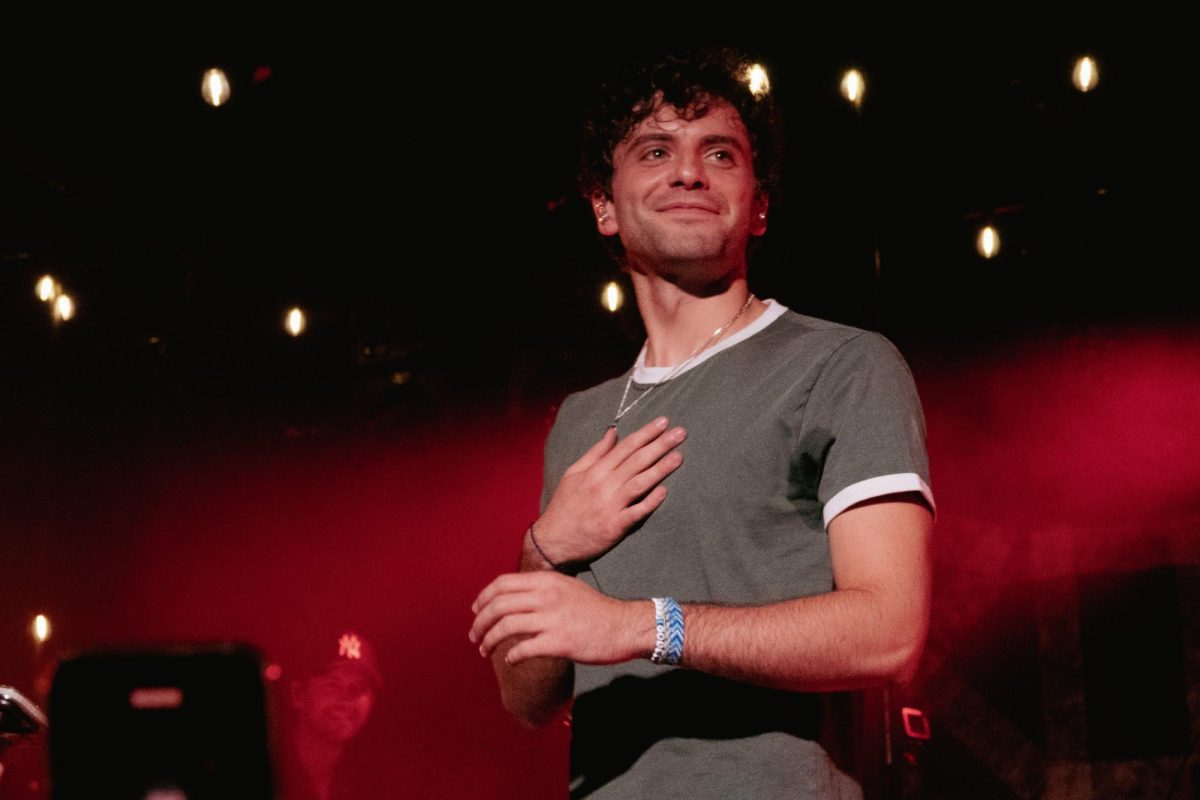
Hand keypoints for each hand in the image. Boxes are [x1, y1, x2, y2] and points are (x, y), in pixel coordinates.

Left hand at [470, 572, 653, 664]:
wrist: (624, 626)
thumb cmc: (596, 610)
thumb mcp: (567, 588)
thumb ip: (541, 589)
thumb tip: (514, 598)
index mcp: (546, 581)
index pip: (502, 583)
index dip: (483, 598)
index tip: (475, 611)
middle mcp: (546, 596)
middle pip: (499, 605)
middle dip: (480, 622)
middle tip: (474, 635)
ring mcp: (552, 619)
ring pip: (506, 627)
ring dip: (489, 640)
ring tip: (484, 650)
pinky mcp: (559, 642)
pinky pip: (523, 649)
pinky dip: (511, 657)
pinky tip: (511, 661)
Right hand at [533, 417, 684, 564]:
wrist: (554, 541)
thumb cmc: (565, 505)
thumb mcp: (573, 473)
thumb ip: (596, 453)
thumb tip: (613, 432)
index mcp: (595, 471)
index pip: (626, 447)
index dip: (646, 433)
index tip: (663, 422)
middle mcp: (604, 485)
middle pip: (636, 461)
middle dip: (660, 445)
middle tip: (681, 433)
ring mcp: (610, 506)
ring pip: (639, 483)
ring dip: (660, 469)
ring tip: (679, 457)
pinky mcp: (615, 526)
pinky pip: (636, 512)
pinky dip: (650, 502)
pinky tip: (664, 491)